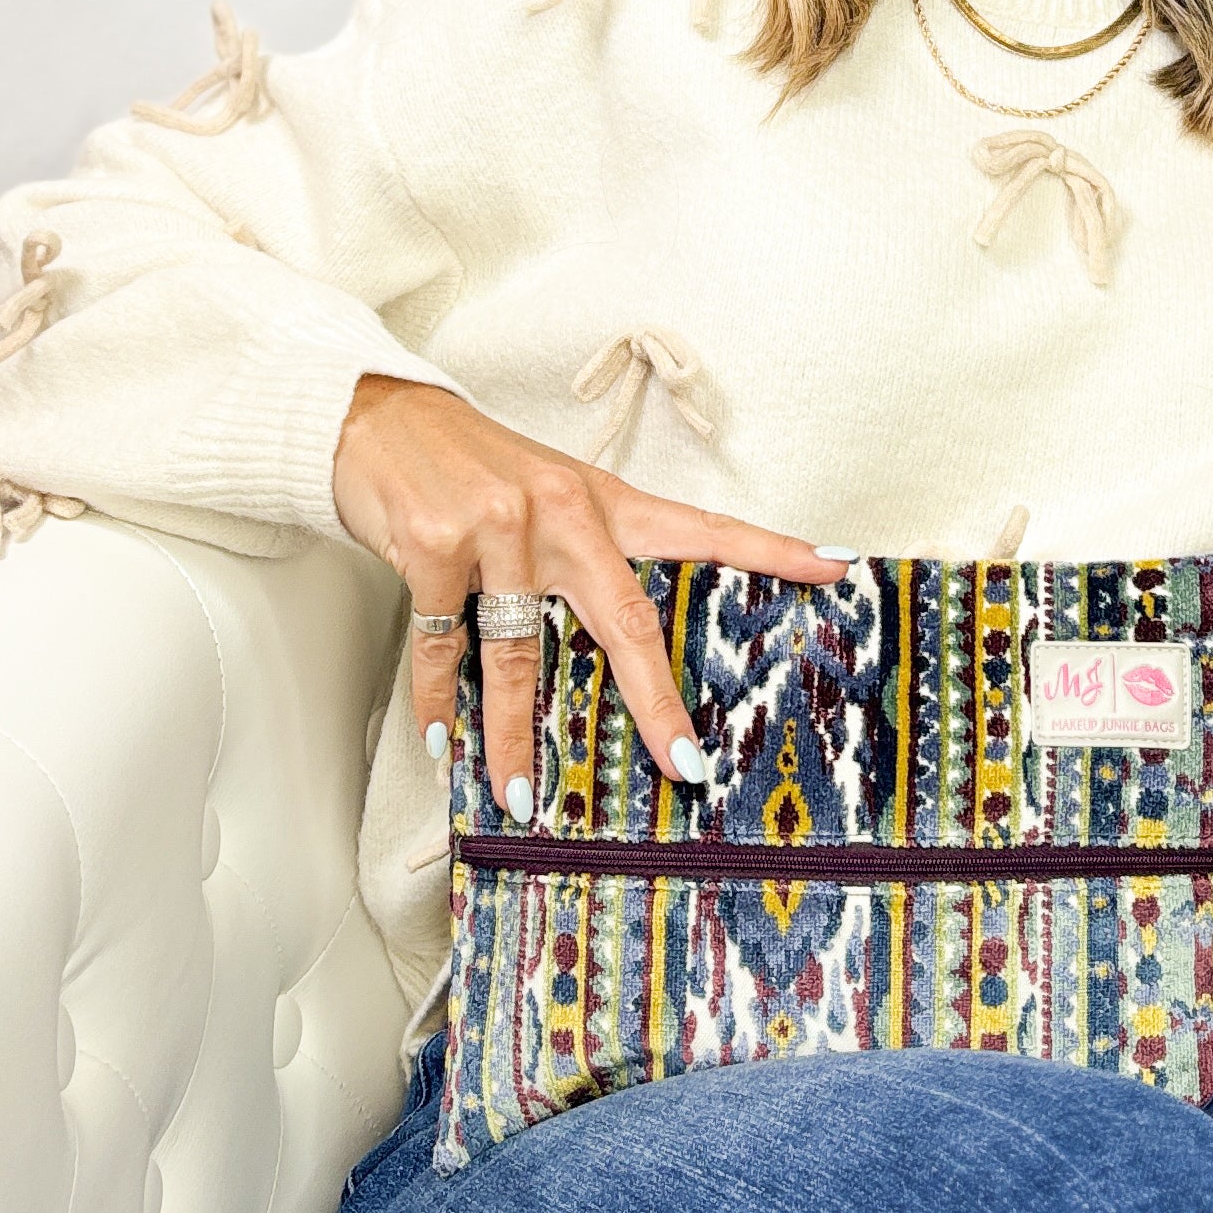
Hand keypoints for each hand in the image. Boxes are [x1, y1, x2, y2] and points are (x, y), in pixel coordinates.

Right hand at [331, 375, 844, 819]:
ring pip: (518, 656)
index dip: (769, 550)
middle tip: (683, 761)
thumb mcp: (547, 491)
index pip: (700, 529)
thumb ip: (586, 551)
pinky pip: (440, 647)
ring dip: (515, 737)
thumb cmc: (471, 463)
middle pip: (623, 620)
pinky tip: (444, 744)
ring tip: (523, 797)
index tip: (834, 568)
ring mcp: (497, 532)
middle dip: (654, 701)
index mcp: (600, 501)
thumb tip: (619, 637)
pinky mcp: (434, 550)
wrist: (378, 416)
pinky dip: (438, 702)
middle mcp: (559, 514)